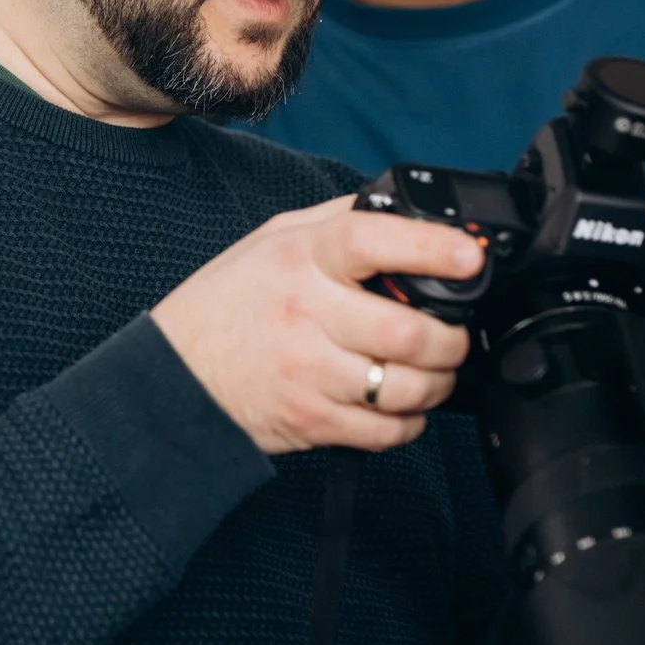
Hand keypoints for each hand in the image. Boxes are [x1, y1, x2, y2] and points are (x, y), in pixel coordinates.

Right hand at [150, 195, 482, 455]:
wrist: (174, 375)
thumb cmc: (226, 304)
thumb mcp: (272, 240)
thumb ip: (337, 222)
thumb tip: (405, 213)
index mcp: (300, 259)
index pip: (372, 242)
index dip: (431, 249)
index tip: (469, 256)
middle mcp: (306, 313)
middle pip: (409, 332)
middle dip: (451, 339)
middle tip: (452, 336)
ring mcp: (309, 372)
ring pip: (407, 387)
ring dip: (437, 384)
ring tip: (432, 373)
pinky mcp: (312, 419)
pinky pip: (386, 431)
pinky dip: (408, 422)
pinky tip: (398, 405)